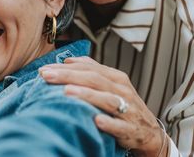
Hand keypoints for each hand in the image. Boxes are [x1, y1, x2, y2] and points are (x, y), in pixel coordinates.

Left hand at [39, 57, 167, 156]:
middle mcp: (122, 91)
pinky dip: (109, 123)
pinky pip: (120, 126)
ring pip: (107, 100)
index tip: (44, 69)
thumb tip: (69, 60)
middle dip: (69, 76)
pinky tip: (96, 121)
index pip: (88, 68)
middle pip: (94, 79)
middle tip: (46, 76)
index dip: (66, 67)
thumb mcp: (111, 85)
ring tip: (67, 92)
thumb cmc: (125, 106)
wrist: (149, 133)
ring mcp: (128, 110)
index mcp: (116, 78)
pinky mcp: (131, 130)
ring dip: (87, 95)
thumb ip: (92, 71)